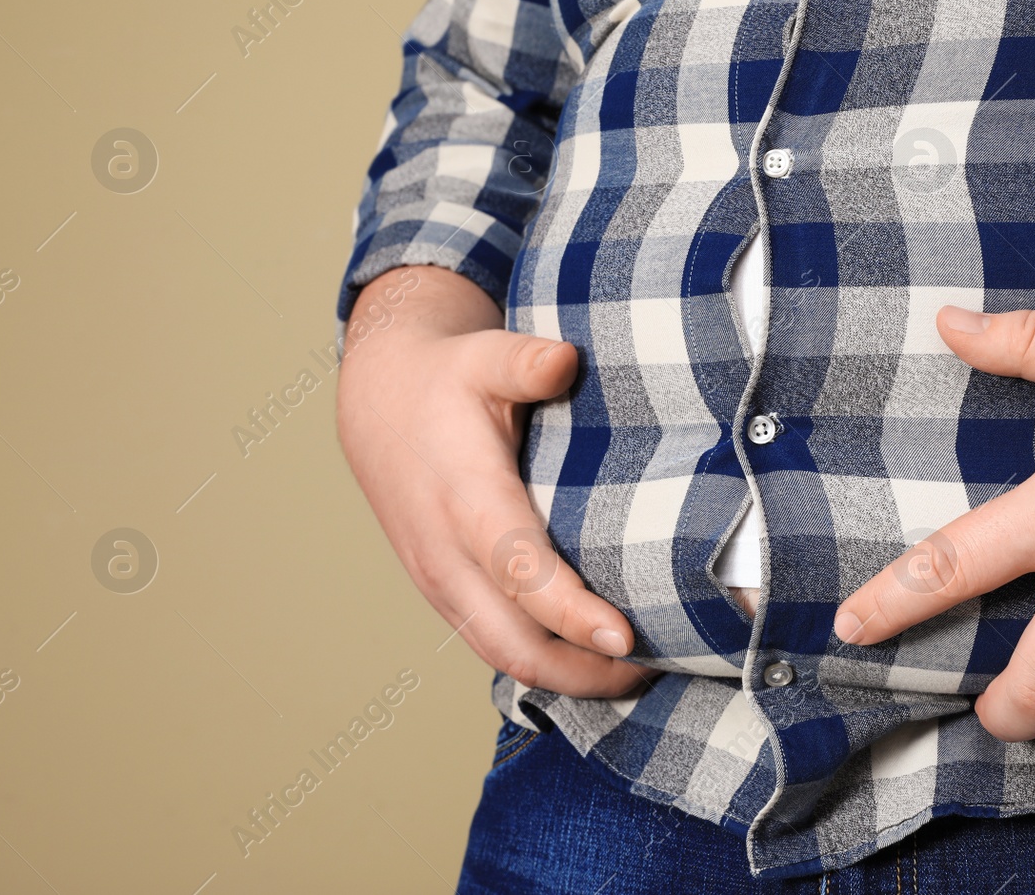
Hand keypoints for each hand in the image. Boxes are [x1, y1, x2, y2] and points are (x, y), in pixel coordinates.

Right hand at [337, 267, 647, 697]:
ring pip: (505, 658)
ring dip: (569, 678)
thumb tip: (564, 360)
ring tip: (636, 675)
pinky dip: (544, 664)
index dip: (573, 614)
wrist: (378, 404)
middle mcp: (448, 556)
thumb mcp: (483, 355)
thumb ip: (524, 362)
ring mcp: (442, 583)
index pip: (521, 574)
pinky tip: (591, 661)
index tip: (627, 637)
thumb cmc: (445, 379)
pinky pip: (495, 646)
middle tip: (656, 668)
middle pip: (516, 645)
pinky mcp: (446, 593)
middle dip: (585, 672)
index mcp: (466, 501)